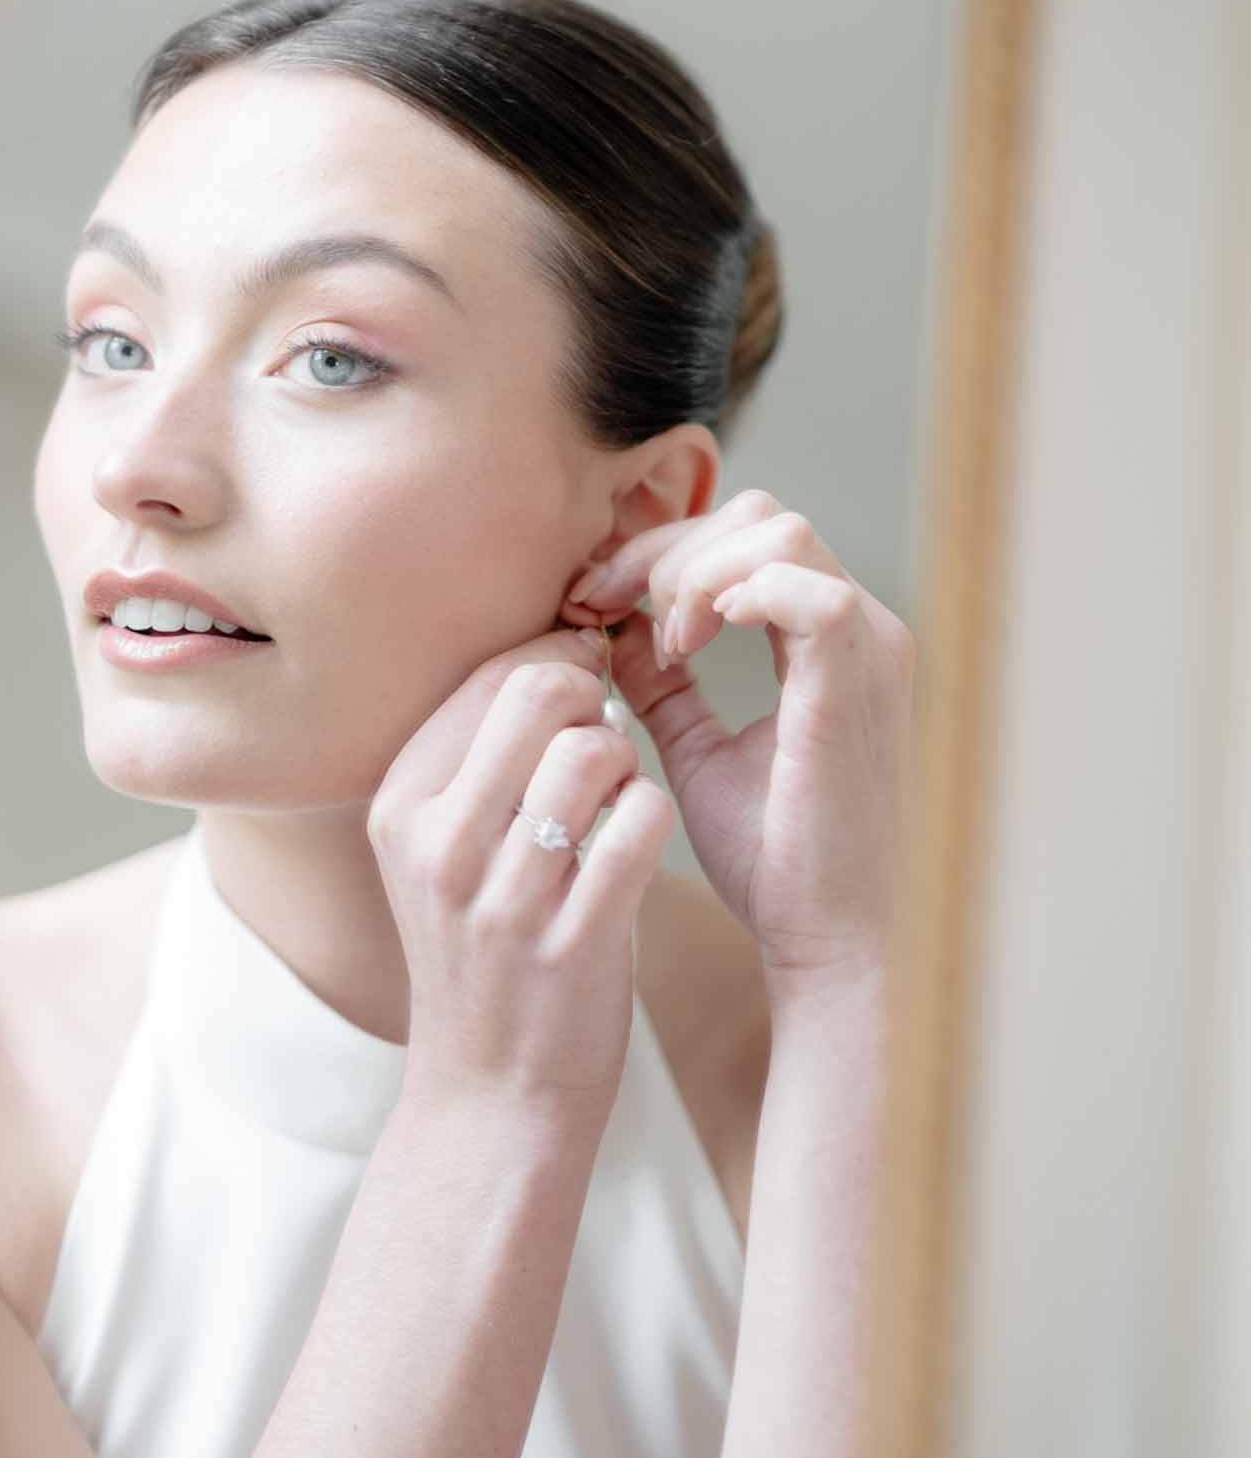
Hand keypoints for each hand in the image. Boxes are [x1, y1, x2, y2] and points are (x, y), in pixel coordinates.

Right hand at [367, 625, 674, 1133]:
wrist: (493, 1093)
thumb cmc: (485, 952)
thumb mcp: (443, 853)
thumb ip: (480, 760)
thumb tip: (563, 652)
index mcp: (401, 807)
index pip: (489, 676)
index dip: (556, 657)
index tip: (584, 681)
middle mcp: (439, 845)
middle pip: (538, 693)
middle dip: (592, 696)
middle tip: (603, 735)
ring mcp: (502, 897)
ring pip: (594, 751)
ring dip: (626, 761)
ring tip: (615, 796)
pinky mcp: (571, 941)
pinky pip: (639, 821)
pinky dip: (651, 814)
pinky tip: (635, 839)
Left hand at [561, 490, 915, 988]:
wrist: (824, 940)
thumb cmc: (773, 861)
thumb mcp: (699, 752)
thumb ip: (667, 684)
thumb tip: (616, 629)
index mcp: (831, 642)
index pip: (745, 539)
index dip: (658, 554)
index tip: (589, 600)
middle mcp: (862, 630)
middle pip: (758, 518)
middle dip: (663, 552)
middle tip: (601, 607)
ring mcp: (868, 649)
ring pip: (777, 532)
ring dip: (692, 572)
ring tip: (657, 643)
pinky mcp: (856, 681)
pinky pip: (803, 587)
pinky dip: (729, 596)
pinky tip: (682, 649)